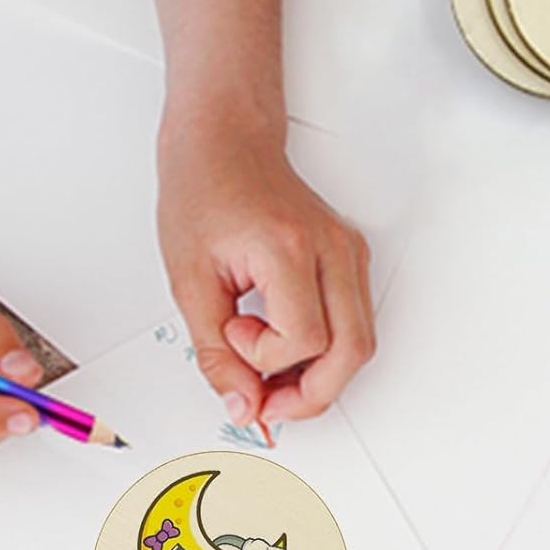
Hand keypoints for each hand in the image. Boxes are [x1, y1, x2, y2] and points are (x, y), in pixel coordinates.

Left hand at [158, 116, 375, 427]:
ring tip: (272, 374)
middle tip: (268, 401)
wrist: (223, 144)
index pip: (306, 339)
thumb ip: (216, 353)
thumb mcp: (190, 281)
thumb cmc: (203, 193)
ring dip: (319, 375)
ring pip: (360, 343)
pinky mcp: (350, 257)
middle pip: (353, 351)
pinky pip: (354, 322)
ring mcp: (349, 252)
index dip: (266, 359)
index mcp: (290, 247)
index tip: (232, 334)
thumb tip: (242, 405)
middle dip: (310, 393)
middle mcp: (333, 248)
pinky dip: (325, 350)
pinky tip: (286, 350)